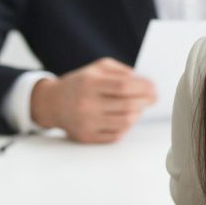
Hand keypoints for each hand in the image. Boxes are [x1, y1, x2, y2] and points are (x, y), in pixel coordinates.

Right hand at [30, 57, 156, 142]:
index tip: (153, 87)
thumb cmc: (81, 82)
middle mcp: (87, 104)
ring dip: (138, 114)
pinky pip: (116, 135)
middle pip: (127, 106)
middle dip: (145, 101)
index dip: (143, 87)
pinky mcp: (86, 137)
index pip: (124, 86)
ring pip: (125, 122)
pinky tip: (126, 118)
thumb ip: (121, 71)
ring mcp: (86, 123)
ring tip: (139, 107)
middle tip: (153, 98)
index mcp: (90, 83)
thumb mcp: (97, 68)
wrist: (52, 103)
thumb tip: (144, 81)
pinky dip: (126, 127)